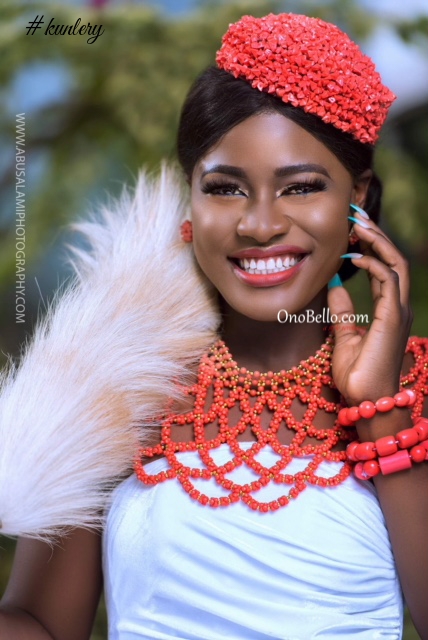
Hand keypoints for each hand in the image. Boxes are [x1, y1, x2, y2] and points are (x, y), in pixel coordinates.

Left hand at [327, 212, 412, 405]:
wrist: (364, 400)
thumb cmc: (356, 374)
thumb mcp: (343, 335)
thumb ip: (341, 310)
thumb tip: (331, 285)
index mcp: (388, 309)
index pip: (383, 268)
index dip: (370, 246)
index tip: (352, 229)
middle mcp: (397, 307)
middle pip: (393, 259)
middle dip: (376, 234)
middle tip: (355, 215)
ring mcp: (398, 311)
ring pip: (396, 264)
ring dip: (377, 241)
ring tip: (357, 224)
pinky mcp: (392, 318)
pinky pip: (389, 281)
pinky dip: (374, 265)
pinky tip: (353, 257)